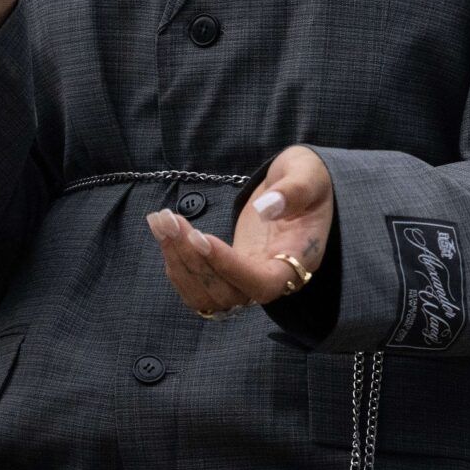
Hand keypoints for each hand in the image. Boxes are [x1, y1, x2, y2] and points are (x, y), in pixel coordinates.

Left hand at [149, 146, 335, 317]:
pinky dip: (176, 266)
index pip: (262, 283)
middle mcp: (274, 278)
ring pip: (207, 296)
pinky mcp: (229, 274)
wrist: (299, 183)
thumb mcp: (309, 173)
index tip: (200, 237)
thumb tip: (266, 209)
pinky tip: (165, 234)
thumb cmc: (308, 176)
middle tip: (168, 219)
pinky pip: (199, 287)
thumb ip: (294, 190)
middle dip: (192, 258)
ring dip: (178, 263)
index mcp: (300, 258)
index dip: (229, 267)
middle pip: (226, 293)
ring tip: (160, 222)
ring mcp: (248, 279)